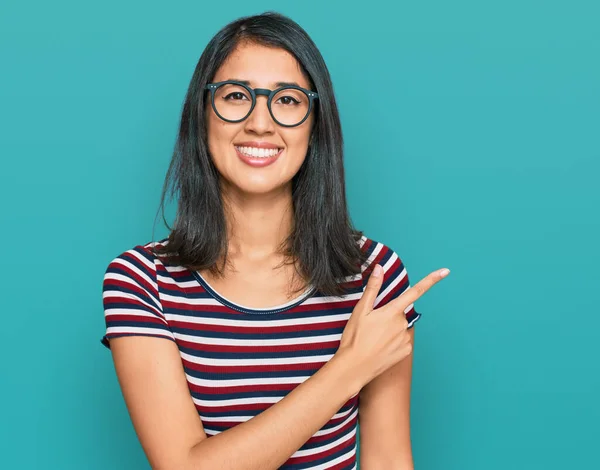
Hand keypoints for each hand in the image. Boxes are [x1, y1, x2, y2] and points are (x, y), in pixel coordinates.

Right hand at [336, 264, 449, 390]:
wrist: (354, 367)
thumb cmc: (355, 338)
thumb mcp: (360, 311)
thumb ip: (373, 288)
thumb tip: (379, 268)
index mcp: (392, 312)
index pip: (415, 292)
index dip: (431, 280)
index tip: (445, 271)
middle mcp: (403, 324)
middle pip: (400, 312)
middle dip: (389, 315)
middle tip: (371, 326)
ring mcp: (405, 339)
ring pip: (400, 327)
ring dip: (390, 329)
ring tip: (373, 339)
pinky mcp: (406, 351)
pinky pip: (402, 340)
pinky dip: (393, 341)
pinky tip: (381, 347)